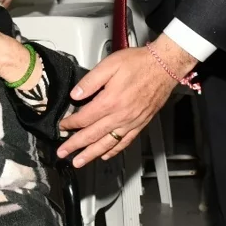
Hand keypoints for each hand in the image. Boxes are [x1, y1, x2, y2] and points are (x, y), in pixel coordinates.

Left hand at [57, 34, 194, 166]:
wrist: (163, 67)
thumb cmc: (138, 63)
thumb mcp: (109, 65)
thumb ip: (90, 81)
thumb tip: (74, 95)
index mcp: (109, 101)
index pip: (84, 118)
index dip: (70, 124)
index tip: (62, 127)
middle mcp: (120, 116)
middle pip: (92, 135)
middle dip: (75, 145)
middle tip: (62, 153)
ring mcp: (131, 122)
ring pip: (107, 143)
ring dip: (91, 154)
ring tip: (79, 162)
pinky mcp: (140, 124)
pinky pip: (124, 142)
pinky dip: (113, 151)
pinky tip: (105, 155)